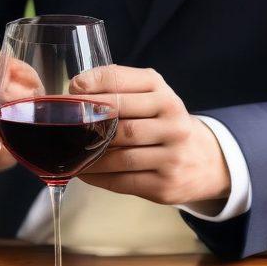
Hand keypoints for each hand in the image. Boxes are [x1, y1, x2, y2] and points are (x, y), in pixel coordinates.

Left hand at [69, 66, 230, 207]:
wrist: (204, 160)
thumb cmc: (163, 122)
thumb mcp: (152, 97)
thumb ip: (119, 88)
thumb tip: (75, 90)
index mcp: (163, 93)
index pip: (122, 81)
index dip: (94, 83)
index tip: (72, 88)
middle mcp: (172, 120)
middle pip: (120, 121)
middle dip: (86, 122)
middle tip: (62, 124)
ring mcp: (172, 154)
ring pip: (119, 155)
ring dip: (88, 156)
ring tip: (68, 153)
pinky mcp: (166, 184)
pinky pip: (123, 180)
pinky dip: (98, 177)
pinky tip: (83, 171)